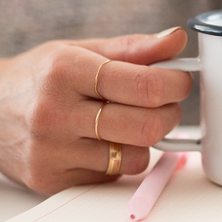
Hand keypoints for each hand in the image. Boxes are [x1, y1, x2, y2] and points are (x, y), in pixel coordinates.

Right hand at [0, 28, 191, 193]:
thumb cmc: (40, 76)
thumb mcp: (81, 50)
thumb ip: (134, 47)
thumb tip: (178, 40)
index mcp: (65, 71)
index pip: (144, 84)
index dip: (175, 84)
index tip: (180, 81)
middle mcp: (54, 113)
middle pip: (145, 126)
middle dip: (170, 114)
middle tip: (166, 104)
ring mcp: (51, 152)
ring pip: (136, 157)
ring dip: (147, 140)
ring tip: (132, 121)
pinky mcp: (50, 181)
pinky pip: (114, 175)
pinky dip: (122, 159)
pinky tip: (104, 141)